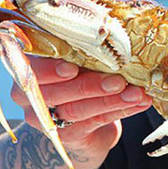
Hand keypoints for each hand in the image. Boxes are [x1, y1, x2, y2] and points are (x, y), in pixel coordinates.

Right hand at [10, 57, 152, 168]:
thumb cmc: (81, 75)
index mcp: (27, 68)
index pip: (31, 69)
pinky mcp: (68, 135)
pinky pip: (95, 122)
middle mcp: (29, 96)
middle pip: (54, 93)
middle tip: (118, 81)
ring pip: (76, 110)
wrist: (85, 119)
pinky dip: (120, 111)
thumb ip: (83, 50)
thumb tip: (113, 32)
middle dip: (89, 86)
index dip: (50, 70)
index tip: (73, 67)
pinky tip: (139, 103)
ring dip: (111, 101)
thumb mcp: (77, 59)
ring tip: (137, 93)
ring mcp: (45, 119)